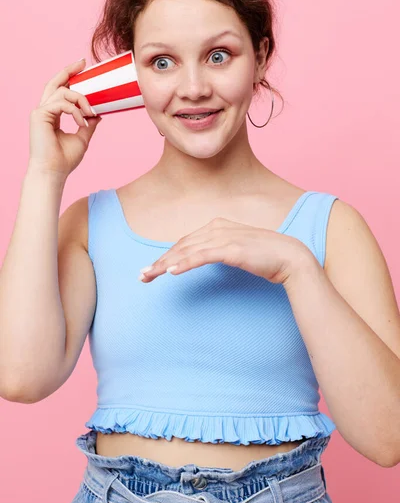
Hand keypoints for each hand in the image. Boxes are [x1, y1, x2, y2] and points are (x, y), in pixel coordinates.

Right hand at [28, 58, 101, 178]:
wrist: (53, 172)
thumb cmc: (65, 159)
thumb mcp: (82, 138)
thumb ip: (88, 124)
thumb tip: (98, 115)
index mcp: (52, 115)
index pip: (60, 90)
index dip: (70, 77)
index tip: (83, 68)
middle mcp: (45, 110)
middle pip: (55, 82)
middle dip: (69, 70)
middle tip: (83, 63)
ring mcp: (40, 112)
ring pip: (63, 91)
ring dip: (81, 100)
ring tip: (90, 113)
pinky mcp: (39, 115)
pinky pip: (62, 103)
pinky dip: (75, 111)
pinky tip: (82, 122)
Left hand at [138, 217, 312, 285]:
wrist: (289, 257)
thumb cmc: (264, 256)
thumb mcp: (236, 250)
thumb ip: (218, 250)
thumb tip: (202, 258)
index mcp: (217, 225)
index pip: (184, 242)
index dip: (166, 255)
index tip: (151, 269)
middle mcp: (217, 228)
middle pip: (180, 246)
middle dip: (159, 261)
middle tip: (141, 276)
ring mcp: (224, 237)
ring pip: (186, 251)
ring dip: (165, 264)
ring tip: (149, 276)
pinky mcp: (231, 249)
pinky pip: (201, 257)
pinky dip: (184, 263)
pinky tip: (171, 272)